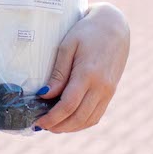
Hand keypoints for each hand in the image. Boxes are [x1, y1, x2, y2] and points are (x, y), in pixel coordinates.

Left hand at [37, 3, 129, 133]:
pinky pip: (97, 114)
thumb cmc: (87, 31)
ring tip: (53, 125)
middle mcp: (102, 86)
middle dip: (59, 126)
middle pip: (79, 117)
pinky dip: (83, 122)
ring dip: (71, 127)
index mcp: (88, 74)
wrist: (115, 26)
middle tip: (41, 126)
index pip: (68, 105)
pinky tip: (69, 120)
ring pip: (89, 119)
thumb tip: (44, 95)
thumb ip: (58, 73)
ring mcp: (109, 91)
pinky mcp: (111, 92)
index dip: (52, 117)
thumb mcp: (67, 46)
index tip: (37, 121)